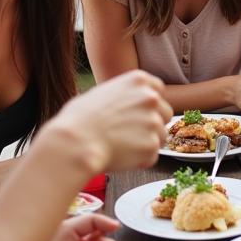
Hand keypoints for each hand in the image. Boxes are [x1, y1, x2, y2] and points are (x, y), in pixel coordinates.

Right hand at [47, 70, 170, 172]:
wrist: (75, 142)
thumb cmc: (78, 119)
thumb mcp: (100, 94)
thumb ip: (122, 96)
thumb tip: (125, 104)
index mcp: (138, 80)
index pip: (159, 89)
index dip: (150, 104)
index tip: (140, 112)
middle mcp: (150, 98)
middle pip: (165, 113)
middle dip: (152, 124)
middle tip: (131, 133)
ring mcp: (153, 122)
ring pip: (161, 136)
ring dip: (146, 143)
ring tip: (122, 146)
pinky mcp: (151, 146)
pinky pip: (152, 156)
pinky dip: (140, 160)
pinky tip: (121, 156)